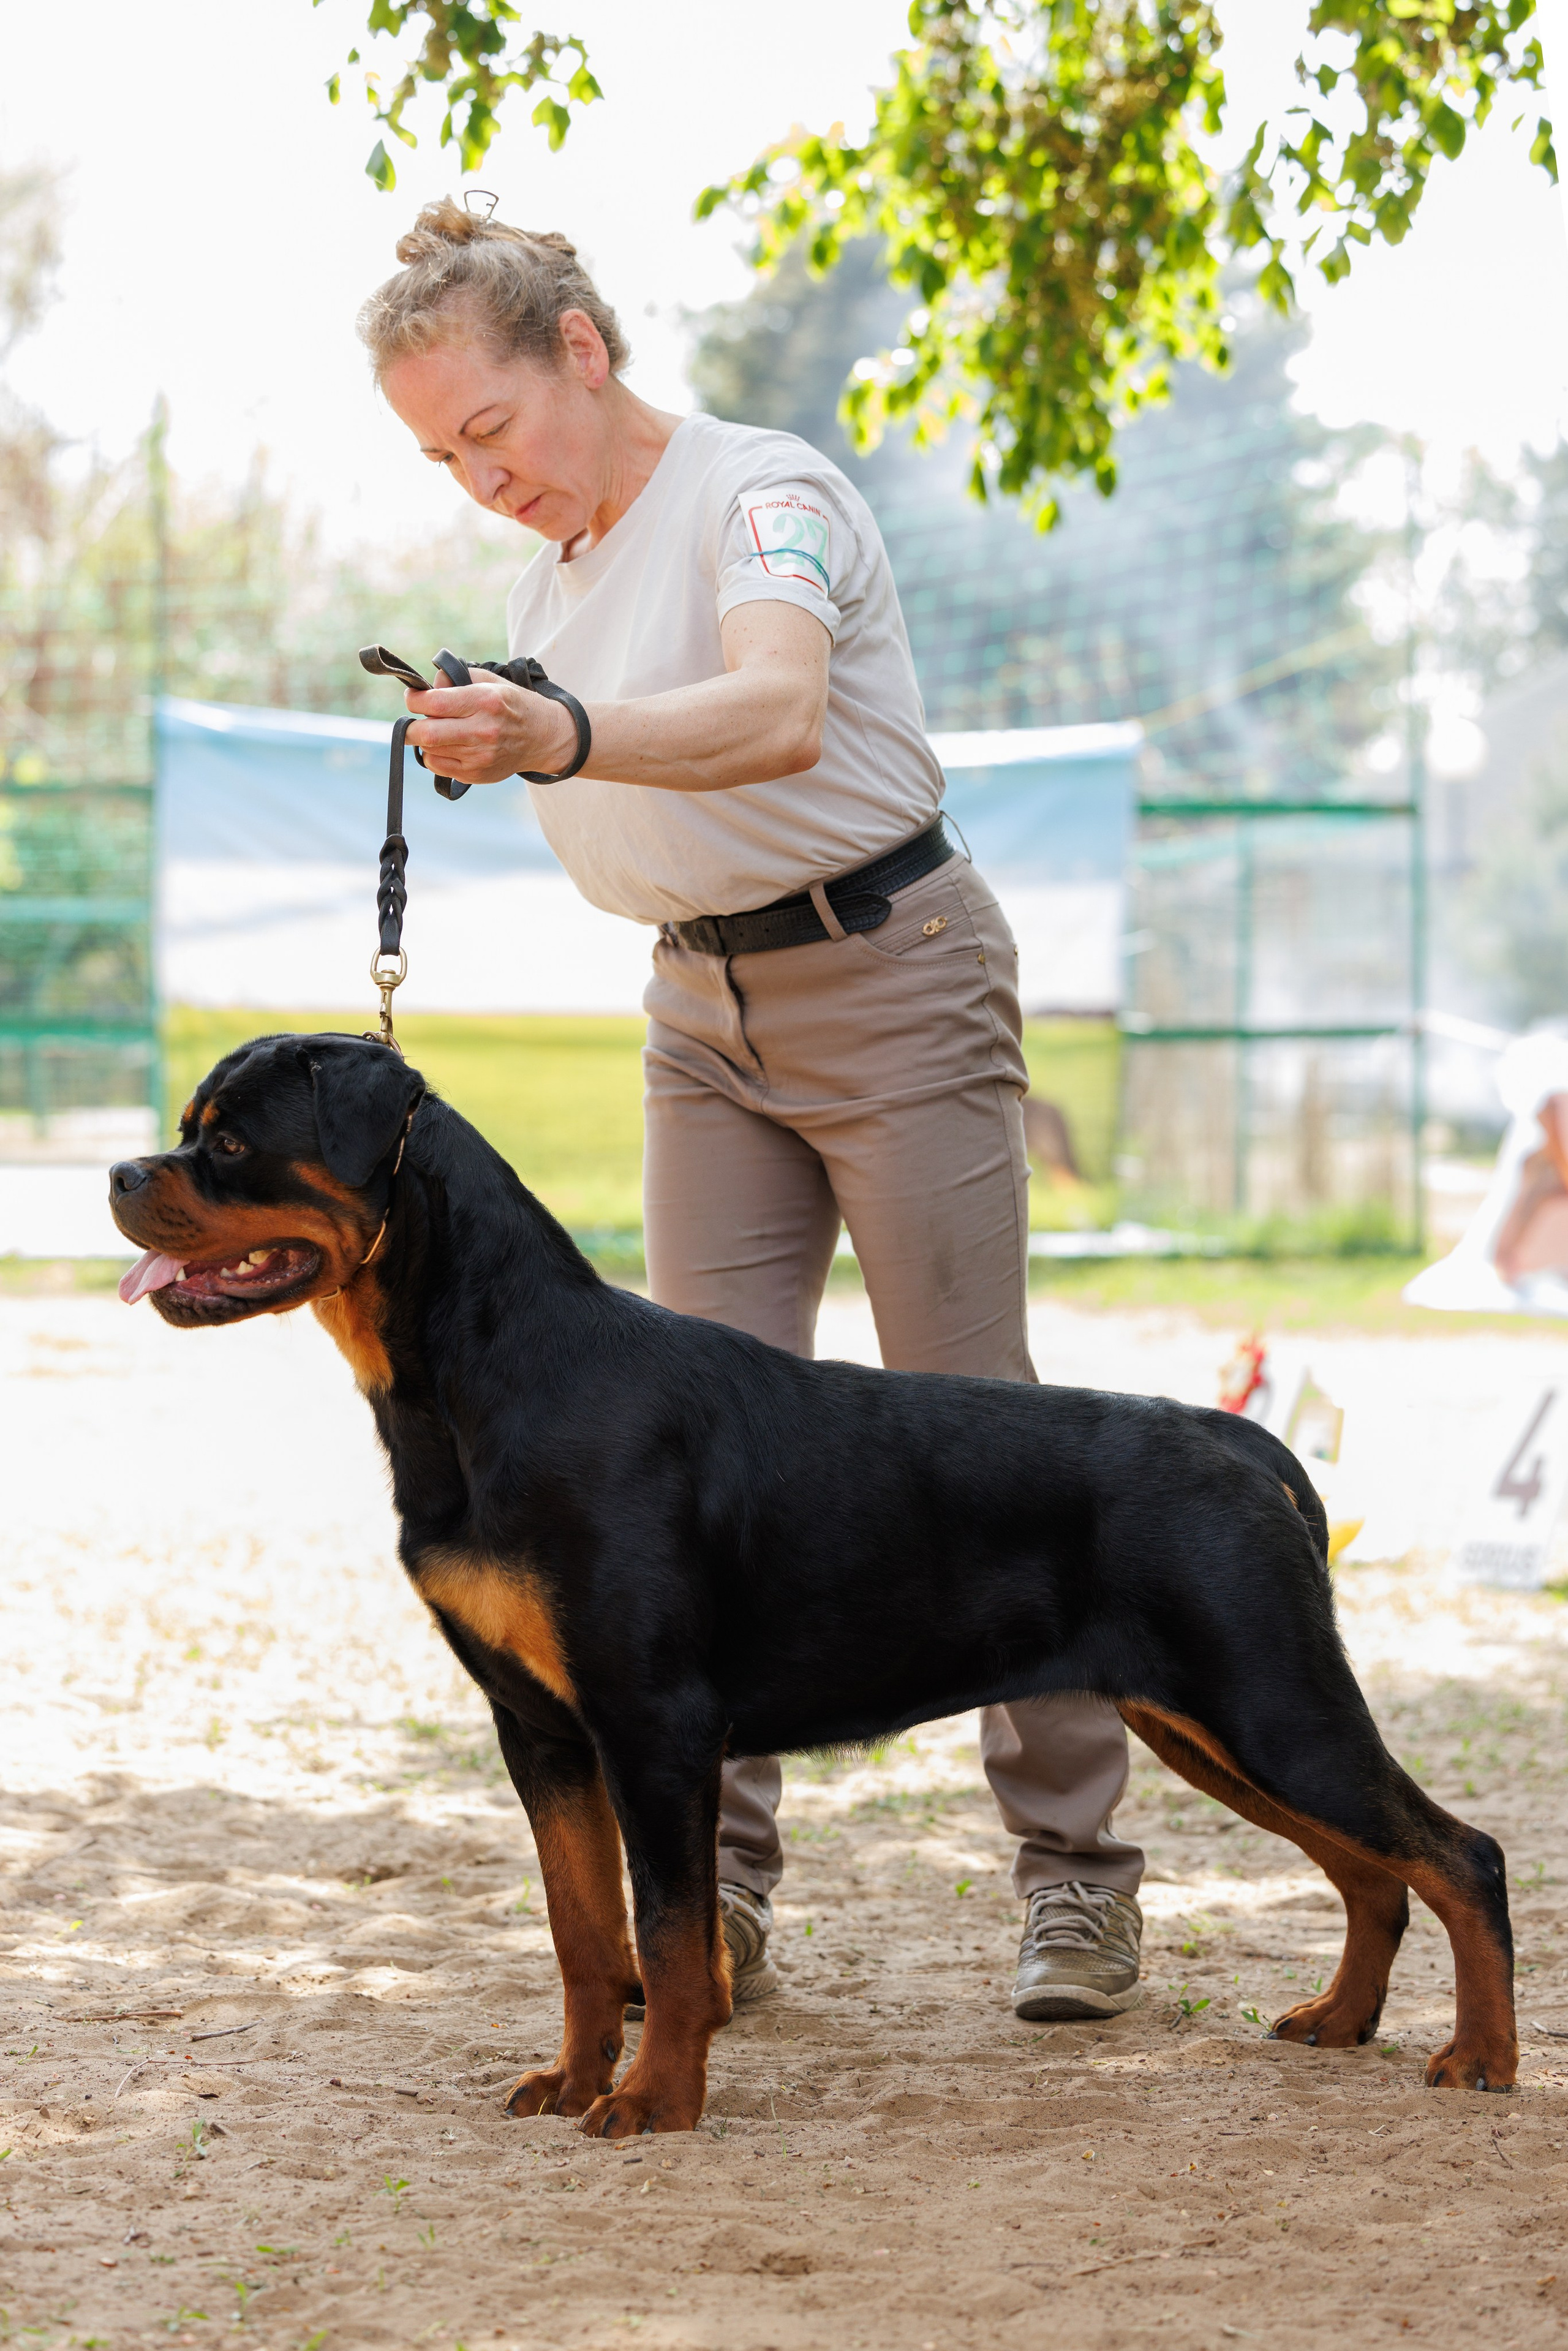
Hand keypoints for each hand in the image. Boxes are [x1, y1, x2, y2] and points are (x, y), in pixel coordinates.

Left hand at [403, 677, 577, 785]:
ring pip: (429, 751)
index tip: (413, 698)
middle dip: (411, 727)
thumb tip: (427, 686)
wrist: (541, 737)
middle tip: (413, 721)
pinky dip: (435, 755)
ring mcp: (480, 757)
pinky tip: (448, 746)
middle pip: (427, 733)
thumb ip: (456, 678)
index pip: (434, 703)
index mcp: (485, 701)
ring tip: (438, 731)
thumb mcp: (489, 680)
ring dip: (425, 741)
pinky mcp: (477, 774)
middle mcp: (483, 731)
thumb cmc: (511, 705)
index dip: (414, 700)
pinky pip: (438, 767)